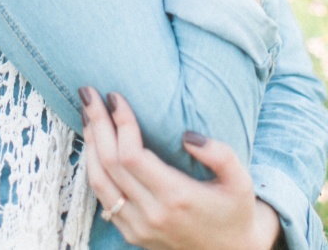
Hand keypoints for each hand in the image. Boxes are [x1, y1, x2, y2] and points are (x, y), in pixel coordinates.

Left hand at [81, 88, 281, 249]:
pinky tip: (94, 144)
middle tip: (88, 93)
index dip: (119, 122)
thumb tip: (187, 135)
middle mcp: (151, 215)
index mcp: (176, 198)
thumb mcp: (240, 181)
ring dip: (89, 144)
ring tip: (87, 113)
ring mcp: (138, 228)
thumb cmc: (235, 210)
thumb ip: (220, 155)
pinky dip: (93, 167)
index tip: (114, 95)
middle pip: (110, 163)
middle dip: (96, 123)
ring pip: (98, 182)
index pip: (131, 155)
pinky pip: (102, 198)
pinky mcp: (132, 234)